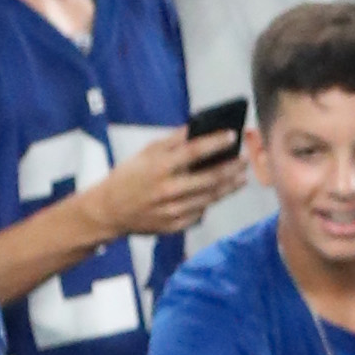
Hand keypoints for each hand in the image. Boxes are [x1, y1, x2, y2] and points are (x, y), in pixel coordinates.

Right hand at [91, 126, 248, 240]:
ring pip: (209, 198)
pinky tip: (219, 193)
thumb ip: (173, 141)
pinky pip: (199, 213)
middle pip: (209, 178)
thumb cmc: (129, 176)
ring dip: (228, 187)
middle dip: (231, 168)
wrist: (110, 211)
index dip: (216, 142)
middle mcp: (168, 190)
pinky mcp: (174, 226)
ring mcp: (172, 211)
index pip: (195, 151)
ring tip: (241, 177)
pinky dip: (210, 202)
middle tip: (245, 160)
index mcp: (160, 167)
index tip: (233, 135)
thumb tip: (199, 129)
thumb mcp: (146, 152)